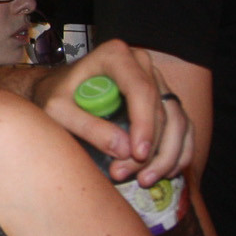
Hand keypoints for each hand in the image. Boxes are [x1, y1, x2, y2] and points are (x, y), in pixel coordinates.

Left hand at [31, 40, 192, 184]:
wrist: (56, 89)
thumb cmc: (53, 95)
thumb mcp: (56, 110)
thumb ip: (85, 125)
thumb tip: (124, 150)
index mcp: (116, 55)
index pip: (140, 90)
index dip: (144, 125)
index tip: (137, 155)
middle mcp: (141, 63)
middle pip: (161, 109)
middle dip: (151, 148)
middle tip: (131, 175)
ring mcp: (156, 79)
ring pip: (177, 120)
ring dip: (167, 154)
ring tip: (145, 179)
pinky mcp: (163, 98)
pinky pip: (182, 126)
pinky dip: (178, 151)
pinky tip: (166, 172)